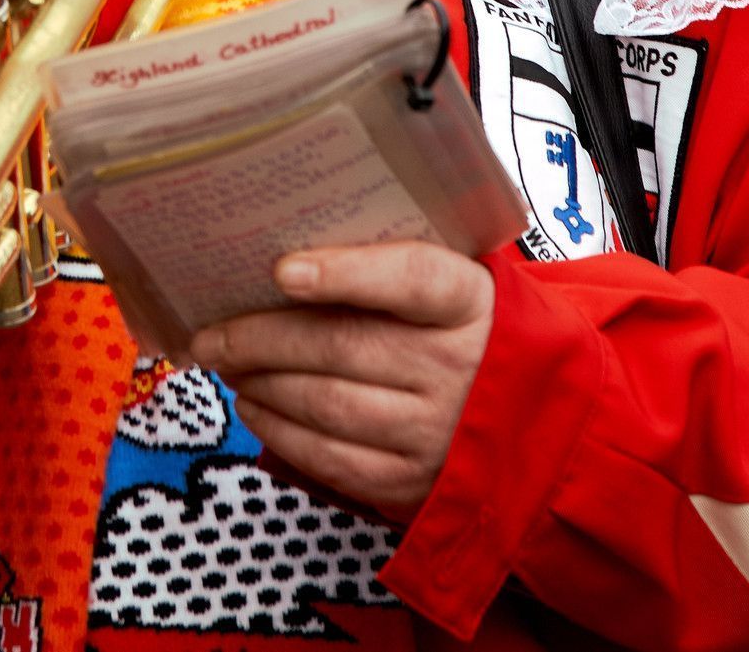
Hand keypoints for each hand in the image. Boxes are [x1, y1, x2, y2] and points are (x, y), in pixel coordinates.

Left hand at [188, 242, 494, 518]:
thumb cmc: (467, 334)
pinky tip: (256, 406)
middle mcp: (458, 367)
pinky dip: (280, 432)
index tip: (282, 270)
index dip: (345, 273)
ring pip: (326, 405)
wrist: (537, 419)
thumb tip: (286, 268)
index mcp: (470, 302)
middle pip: (342, 347)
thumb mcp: (455, 287)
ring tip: (226, 363)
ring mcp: (437, 431)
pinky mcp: (413, 481)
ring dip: (260, 383)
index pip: (411, 278)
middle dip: (260, 338)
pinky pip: (331, 460)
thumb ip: (391, 270)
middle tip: (210, 332)